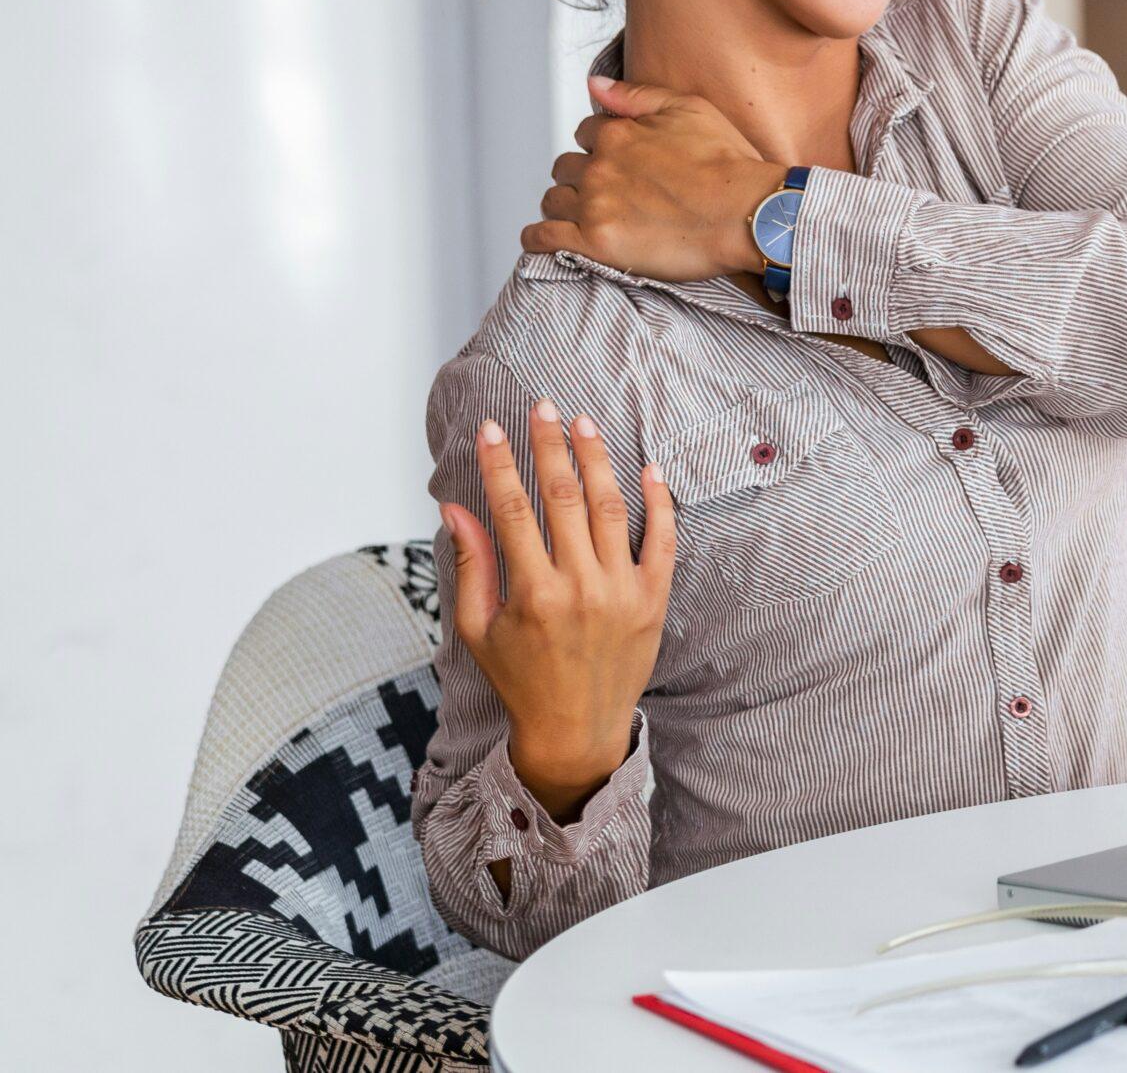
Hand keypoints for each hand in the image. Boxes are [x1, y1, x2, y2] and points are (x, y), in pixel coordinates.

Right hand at [440, 399, 674, 819]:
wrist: (576, 730)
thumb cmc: (521, 678)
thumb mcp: (480, 629)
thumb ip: (471, 564)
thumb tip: (453, 506)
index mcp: (532, 594)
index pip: (512, 510)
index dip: (500, 463)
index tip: (490, 427)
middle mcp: (580, 587)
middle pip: (564, 497)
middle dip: (550, 446)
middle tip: (543, 407)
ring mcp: (622, 591)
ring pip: (610, 508)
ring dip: (596, 460)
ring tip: (584, 424)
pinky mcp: (654, 599)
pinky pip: (662, 540)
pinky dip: (659, 502)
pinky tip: (649, 468)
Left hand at [521, 75, 784, 280]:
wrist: (748, 213)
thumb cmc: (729, 164)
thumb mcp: (690, 109)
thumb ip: (636, 95)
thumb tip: (593, 85)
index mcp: (617, 132)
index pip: (586, 134)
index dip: (601, 147)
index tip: (618, 162)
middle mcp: (599, 167)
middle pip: (566, 168)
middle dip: (582, 177)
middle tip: (607, 193)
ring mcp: (595, 206)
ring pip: (553, 200)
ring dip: (564, 206)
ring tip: (585, 216)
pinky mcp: (596, 243)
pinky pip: (543, 238)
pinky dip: (537, 238)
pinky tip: (544, 239)